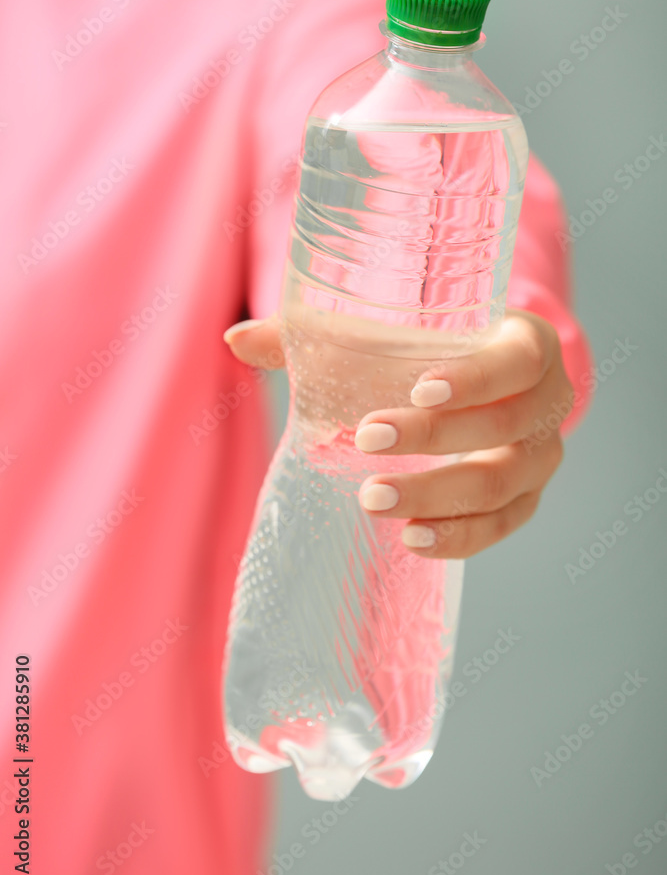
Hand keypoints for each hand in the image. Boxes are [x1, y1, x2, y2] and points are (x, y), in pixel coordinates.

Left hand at [223, 309, 571, 558]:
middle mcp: (550, 403)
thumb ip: (316, 338)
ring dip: (438, 493)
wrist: (479, 386)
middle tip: (366, 440)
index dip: (475, 377)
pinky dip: (459, 535)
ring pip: (503, 484)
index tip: (419, 387)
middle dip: (435, 437)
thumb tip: (235, 337)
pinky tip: (412, 537)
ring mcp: (543, 457)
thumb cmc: (428, 351)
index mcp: (528, 346)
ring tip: (373, 499)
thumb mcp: (385, 337)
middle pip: (507, 426)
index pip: (516, 361)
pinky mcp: (527, 500)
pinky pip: (502, 526)